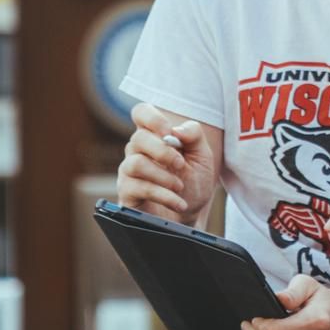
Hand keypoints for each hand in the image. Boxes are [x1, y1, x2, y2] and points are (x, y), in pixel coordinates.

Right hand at [117, 103, 215, 222]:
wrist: (189, 216)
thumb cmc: (193, 182)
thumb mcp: (203, 157)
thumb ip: (193, 135)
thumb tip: (176, 130)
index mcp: (155, 136)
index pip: (141, 112)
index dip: (153, 118)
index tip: (169, 133)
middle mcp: (137, 151)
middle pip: (138, 139)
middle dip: (164, 152)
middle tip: (181, 165)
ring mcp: (129, 172)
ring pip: (136, 164)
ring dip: (163, 176)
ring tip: (180, 187)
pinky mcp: (127, 193)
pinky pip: (138, 189)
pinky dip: (164, 196)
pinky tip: (179, 203)